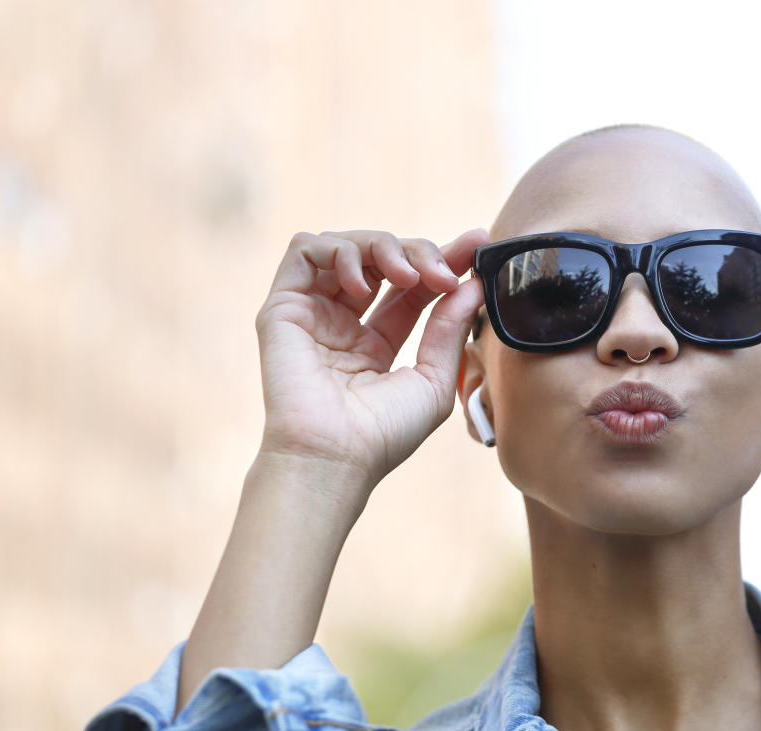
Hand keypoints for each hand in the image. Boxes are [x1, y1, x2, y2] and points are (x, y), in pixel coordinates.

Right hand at [253, 228, 489, 484]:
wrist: (335, 456)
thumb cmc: (383, 434)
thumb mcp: (433, 379)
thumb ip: (449, 328)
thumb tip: (472, 285)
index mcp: (375, 343)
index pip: (412, 286)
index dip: (443, 260)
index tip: (477, 243)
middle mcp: (342, 322)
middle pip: (383, 259)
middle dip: (420, 252)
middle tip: (445, 272)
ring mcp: (312, 312)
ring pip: (347, 244)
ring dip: (384, 247)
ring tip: (408, 276)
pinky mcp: (283, 306)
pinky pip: (306, 249)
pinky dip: (340, 251)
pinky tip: (362, 283)